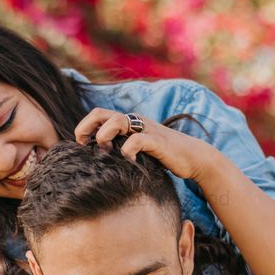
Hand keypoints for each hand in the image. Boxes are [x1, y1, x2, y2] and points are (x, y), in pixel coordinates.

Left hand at [73, 108, 216, 181]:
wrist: (193, 157)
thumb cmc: (164, 156)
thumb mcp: (139, 149)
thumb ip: (122, 147)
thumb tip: (99, 158)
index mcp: (128, 121)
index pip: (99, 114)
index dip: (84, 126)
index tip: (81, 144)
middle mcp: (135, 121)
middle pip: (101, 113)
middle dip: (86, 127)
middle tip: (83, 145)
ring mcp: (146, 129)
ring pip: (117, 121)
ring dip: (104, 136)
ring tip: (106, 150)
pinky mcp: (158, 141)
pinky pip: (137, 140)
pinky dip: (127, 151)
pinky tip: (128, 161)